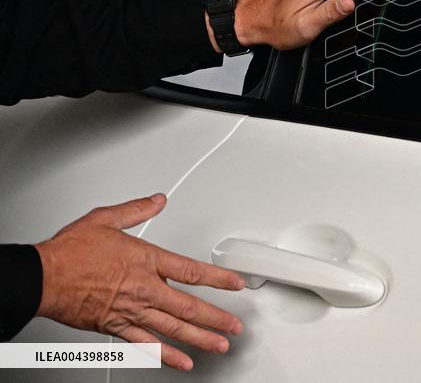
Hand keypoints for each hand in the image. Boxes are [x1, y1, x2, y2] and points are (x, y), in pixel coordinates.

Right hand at [34, 194, 245, 370]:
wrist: (41, 278)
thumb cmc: (70, 252)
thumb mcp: (106, 219)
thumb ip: (136, 210)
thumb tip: (157, 200)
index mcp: (146, 261)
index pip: (191, 271)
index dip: (218, 278)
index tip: (236, 284)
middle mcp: (143, 289)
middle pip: (189, 306)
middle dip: (217, 317)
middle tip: (236, 325)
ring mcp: (131, 310)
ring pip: (173, 328)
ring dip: (200, 338)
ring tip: (220, 345)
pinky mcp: (115, 327)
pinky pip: (146, 345)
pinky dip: (166, 355)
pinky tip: (182, 362)